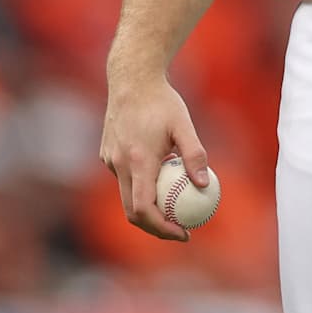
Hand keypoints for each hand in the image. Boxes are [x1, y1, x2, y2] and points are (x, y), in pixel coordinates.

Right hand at [98, 75, 209, 241]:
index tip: (184, 232)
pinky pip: (123, 177)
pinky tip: (161, 173)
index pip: (144, 209)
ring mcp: (109, 160)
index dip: (162, 228)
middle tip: (181, 229)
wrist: (130, 79)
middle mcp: (119, 164)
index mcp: (138, 161)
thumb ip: (195, 155)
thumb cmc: (161, 101)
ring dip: (148, 205)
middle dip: (155, 227)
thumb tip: (205, 185)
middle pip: (132, 211)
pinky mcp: (106, 154)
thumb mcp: (184, 125)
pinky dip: (140, 184)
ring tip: (176, 204)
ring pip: (126, 194)